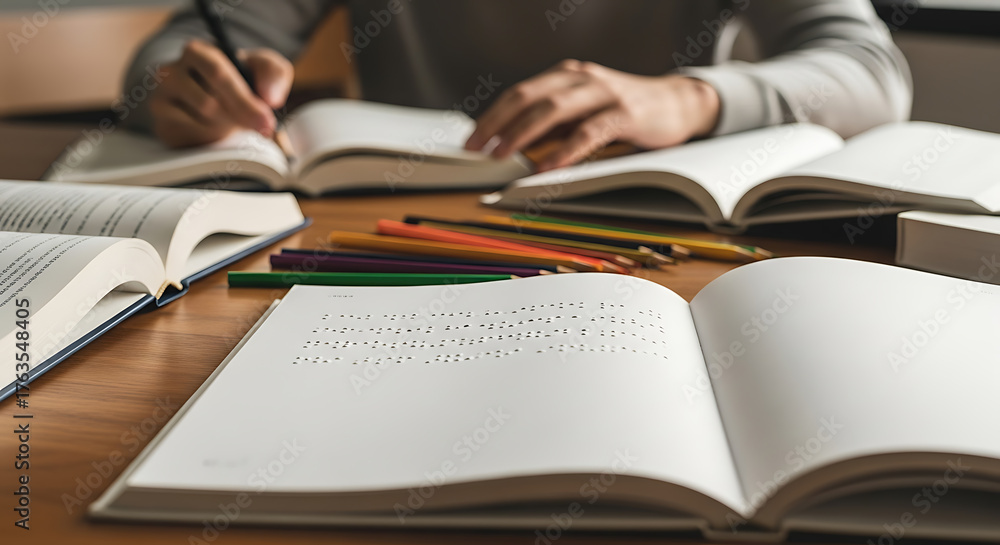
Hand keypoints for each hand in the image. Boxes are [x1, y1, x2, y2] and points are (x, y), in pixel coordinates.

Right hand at [149, 40, 292, 147]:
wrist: (220, 102)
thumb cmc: (242, 81)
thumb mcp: (264, 69)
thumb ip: (274, 74)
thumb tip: (270, 98)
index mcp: (198, 52)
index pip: (217, 74)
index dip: (244, 100)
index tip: (267, 120)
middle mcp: (171, 71)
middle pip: (209, 103)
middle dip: (241, 118)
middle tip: (264, 129)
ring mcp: (162, 97)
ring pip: (201, 123)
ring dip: (227, 126)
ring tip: (234, 120)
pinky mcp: (162, 122)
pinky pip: (190, 136)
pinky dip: (211, 137)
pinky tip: (215, 128)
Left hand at [465, 60, 719, 170]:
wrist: (678, 104)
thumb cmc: (624, 111)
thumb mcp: (583, 110)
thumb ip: (554, 122)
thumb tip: (511, 144)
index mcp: (567, 75)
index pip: (520, 93)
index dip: (492, 117)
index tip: (471, 142)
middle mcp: (582, 78)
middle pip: (529, 97)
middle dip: (497, 124)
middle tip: (477, 150)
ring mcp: (605, 93)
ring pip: (554, 109)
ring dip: (522, 134)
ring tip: (502, 156)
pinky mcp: (626, 113)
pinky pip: (588, 132)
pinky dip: (564, 151)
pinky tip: (546, 167)